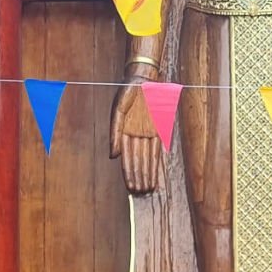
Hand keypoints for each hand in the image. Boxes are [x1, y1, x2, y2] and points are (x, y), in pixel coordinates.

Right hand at [109, 82, 160, 196]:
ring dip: (147, 173)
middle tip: (140, 192)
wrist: (143, 79)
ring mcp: (147, 133)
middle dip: (139, 177)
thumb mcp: (118, 111)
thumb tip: (113, 156)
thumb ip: (115, 133)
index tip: (130, 186)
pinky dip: (156, 162)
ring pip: (147, 158)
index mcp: (124, 132)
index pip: (127, 158)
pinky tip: (156, 173)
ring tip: (147, 188)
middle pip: (138, 161)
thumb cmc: (128, 92)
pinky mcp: (158, 128)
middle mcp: (136, 135)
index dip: (129, 173)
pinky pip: (157, 149)